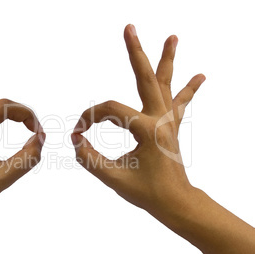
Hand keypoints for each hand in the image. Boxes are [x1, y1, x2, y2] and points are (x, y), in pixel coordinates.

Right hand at [71, 24, 204, 212]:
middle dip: (136, 52)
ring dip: (168, 60)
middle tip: (129, 28)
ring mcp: (168, 121)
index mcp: (146, 129)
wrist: (175, 202)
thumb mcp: (114, 178)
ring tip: (173, 37)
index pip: (109, 111)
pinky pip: (179, 102)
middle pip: (145, 78)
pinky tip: (200, 75)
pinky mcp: (170, 126)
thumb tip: (76, 141)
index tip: (77, 134)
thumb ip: (90, 158)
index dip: (88, 118)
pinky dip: (188, 88)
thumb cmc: (148, 192)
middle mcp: (160, 119)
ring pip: (166, 84)